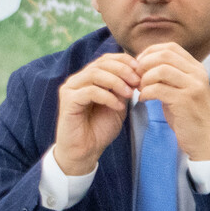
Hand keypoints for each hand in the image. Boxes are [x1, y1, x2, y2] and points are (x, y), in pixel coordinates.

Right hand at [52, 52, 140, 175]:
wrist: (85, 151)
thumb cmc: (99, 129)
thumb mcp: (117, 104)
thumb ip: (123, 89)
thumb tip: (137, 73)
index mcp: (88, 78)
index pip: (106, 59)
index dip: (124, 61)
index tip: (141, 70)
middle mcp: (77, 80)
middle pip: (100, 64)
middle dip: (123, 70)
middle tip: (138, 81)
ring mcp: (70, 89)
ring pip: (95, 74)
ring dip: (116, 82)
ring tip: (130, 94)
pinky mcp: (67, 101)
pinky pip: (90, 91)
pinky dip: (107, 96)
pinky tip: (118, 106)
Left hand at [134, 42, 209, 160]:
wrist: (204, 140)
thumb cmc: (186, 115)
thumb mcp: (179, 89)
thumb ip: (168, 75)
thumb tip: (142, 62)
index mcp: (196, 68)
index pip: (171, 47)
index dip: (150, 52)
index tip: (139, 65)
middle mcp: (197, 74)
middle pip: (165, 55)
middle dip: (145, 64)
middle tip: (136, 78)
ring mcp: (193, 86)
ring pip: (161, 70)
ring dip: (144, 79)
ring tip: (140, 89)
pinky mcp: (185, 101)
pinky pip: (158, 89)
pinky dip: (145, 93)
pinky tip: (143, 100)